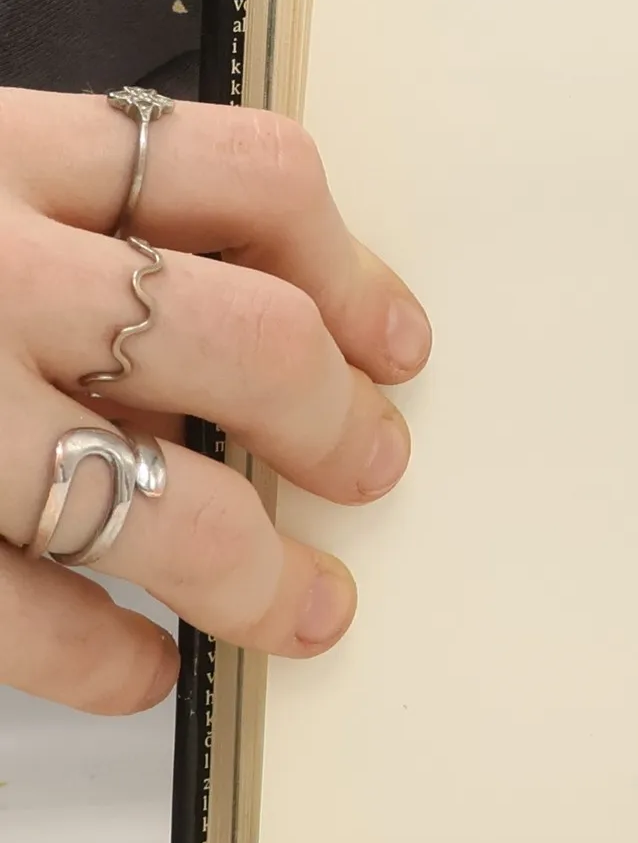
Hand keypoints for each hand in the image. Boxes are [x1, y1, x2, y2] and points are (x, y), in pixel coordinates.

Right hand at [0, 91, 430, 712]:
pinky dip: (104, 660)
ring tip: (306, 608)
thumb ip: (65, 218)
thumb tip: (274, 328)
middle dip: (332, 420)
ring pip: (155, 501)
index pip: (240, 173)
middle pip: (239, 338)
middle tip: (371, 465)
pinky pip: (20, 614)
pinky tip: (141, 669)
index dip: (348, 265)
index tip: (395, 340)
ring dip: (258, 571)